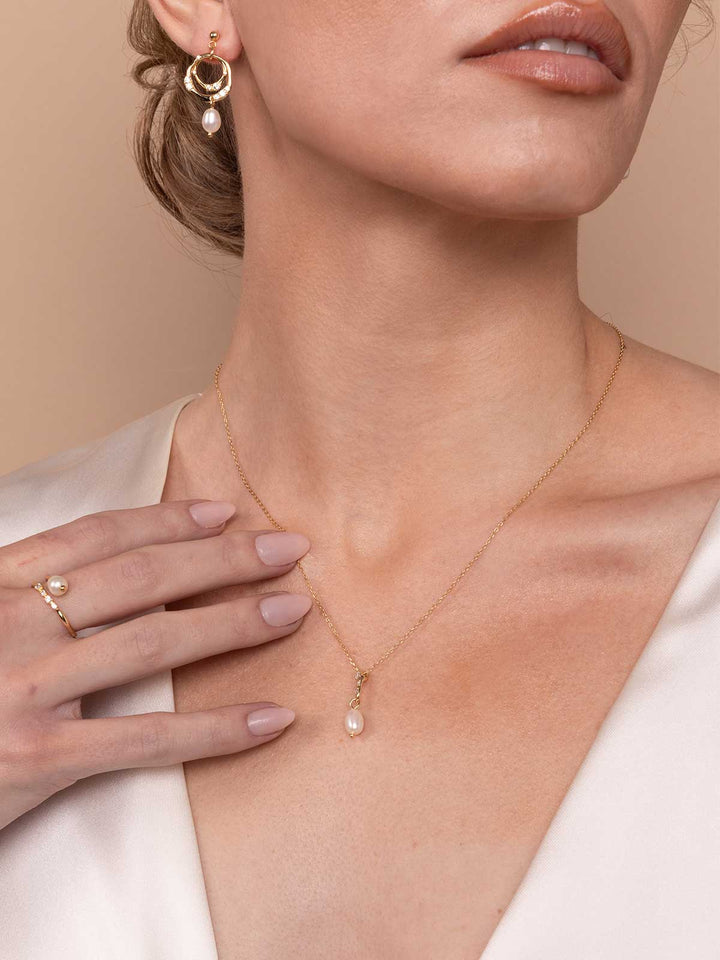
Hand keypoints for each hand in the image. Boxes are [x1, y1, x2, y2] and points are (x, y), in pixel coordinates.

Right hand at [0, 499, 311, 830]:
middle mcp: (9, 625)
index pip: (96, 538)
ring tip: (292, 611)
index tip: (227, 513)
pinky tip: (269, 719)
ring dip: (233, 623)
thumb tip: (103, 569)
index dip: (168, 520)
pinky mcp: (35, 758)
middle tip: (287, 549)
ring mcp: (23, 690)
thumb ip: (22, 592)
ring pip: (152, 643)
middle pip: (139, 577)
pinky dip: (216, 730)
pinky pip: (145, 740)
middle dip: (222, 558)